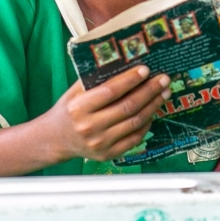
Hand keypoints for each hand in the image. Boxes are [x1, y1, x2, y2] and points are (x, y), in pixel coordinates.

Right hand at [48, 66, 170, 163]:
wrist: (56, 139)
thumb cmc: (68, 110)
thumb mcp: (74, 92)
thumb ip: (95, 80)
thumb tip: (125, 66)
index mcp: (79, 108)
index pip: (110, 91)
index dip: (130, 80)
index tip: (145, 69)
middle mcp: (89, 127)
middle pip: (127, 107)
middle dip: (149, 91)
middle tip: (163, 79)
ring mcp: (100, 143)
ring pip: (134, 122)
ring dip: (152, 106)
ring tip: (163, 93)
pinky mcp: (108, 154)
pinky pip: (134, 138)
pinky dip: (146, 124)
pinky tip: (152, 112)